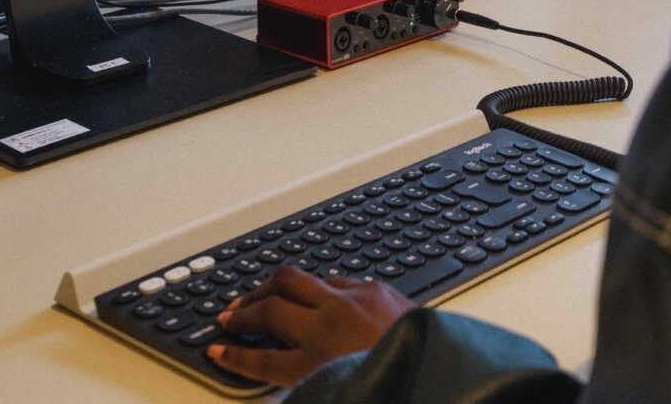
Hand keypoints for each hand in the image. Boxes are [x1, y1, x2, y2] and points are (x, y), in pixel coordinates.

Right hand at [207, 265, 416, 388]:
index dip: (234, 357)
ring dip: (273, 287)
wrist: (455, 379)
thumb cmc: (400, 390)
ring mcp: (355, 302)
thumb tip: (294, 381)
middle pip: (271, 307)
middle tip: (229, 315)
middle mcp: (332, 327)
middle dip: (245, 309)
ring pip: (297, 279)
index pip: (261, 360)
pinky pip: (334, 278)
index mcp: (321, 363)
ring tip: (260, 295)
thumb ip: (314, 384)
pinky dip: (316, 284)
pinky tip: (312, 291)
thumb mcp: (347, 393)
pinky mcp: (379, 290)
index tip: (216, 351)